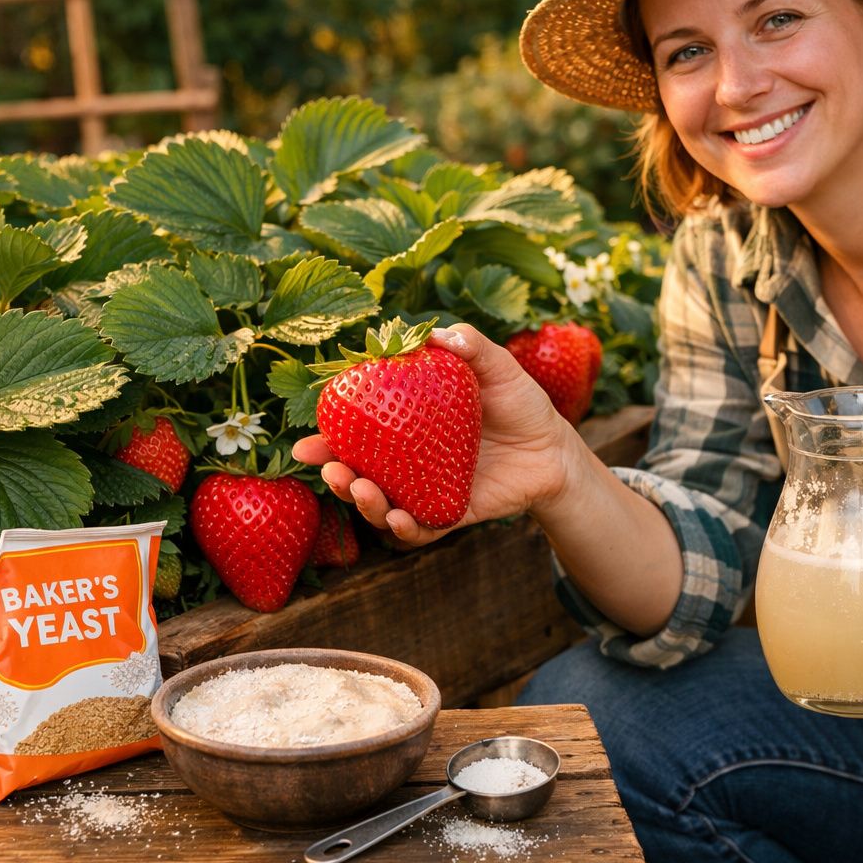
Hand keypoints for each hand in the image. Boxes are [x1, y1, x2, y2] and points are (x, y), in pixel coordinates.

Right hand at [292, 324, 578, 546]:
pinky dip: (407, 528)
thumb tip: (439, 334)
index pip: (359, 432)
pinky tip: (399, 520)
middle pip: (361, 474)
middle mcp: (410, 461)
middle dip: (337, 477)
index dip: (329, 438)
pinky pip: (423, 528)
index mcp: (408, 425)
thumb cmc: (520, 403)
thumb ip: (472, 347)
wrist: (555, 449)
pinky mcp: (452, 514)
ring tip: (362, 490)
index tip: (307, 442)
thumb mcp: (498, 369)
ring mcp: (428, 490)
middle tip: (330, 469)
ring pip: (384, 505)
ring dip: (365, 504)